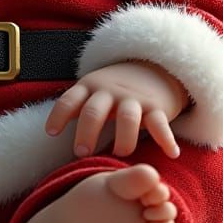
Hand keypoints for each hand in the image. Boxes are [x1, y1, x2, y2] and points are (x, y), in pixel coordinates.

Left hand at [44, 61, 187, 159]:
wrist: (153, 66)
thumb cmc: (115, 88)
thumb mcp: (93, 90)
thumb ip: (76, 107)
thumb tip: (50, 132)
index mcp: (90, 87)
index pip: (70, 99)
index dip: (59, 114)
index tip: (51, 133)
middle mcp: (110, 92)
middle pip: (95, 110)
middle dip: (87, 131)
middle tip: (82, 153)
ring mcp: (134, 99)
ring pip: (127, 118)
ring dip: (123, 139)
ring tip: (121, 155)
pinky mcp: (156, 107)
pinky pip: (161, 123)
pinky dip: (166, 138)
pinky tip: (171, 154)